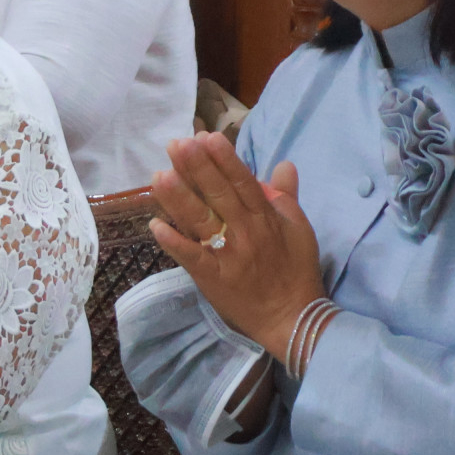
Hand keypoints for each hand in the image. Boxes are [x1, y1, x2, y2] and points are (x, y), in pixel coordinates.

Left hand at [150, 132, 326, 358]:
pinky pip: (192, 258)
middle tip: (177, 144)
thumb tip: (283, 164)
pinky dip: (175, 243)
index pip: (243, 183)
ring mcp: (228, 256)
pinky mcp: (213, 279)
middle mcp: (246, 233)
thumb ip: (287, 196)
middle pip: (219, 195)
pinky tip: (155, 226)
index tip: (207, 137)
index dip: (224, 160)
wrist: (292, 318)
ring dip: (180, 198)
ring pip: (202, 222)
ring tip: (159, 175)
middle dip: (197, 168)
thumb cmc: (296, 271)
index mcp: (266, 219)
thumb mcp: (300, 230)